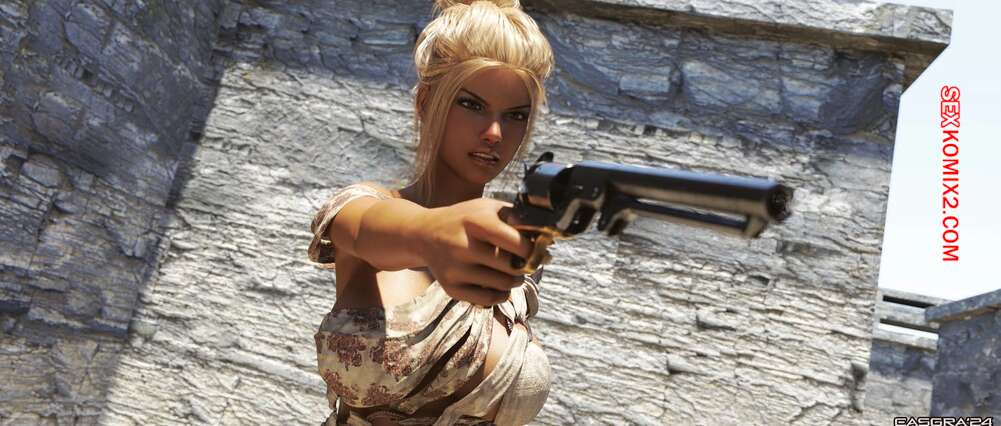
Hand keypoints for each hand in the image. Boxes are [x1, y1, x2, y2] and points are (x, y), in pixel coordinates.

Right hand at [414, 198, 534, 306]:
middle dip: (527, 267)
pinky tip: (500, 284)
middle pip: (512, 267)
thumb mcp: (486, 207)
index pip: (516, 242)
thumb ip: (516, 216)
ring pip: (503, 285)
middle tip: (529, 263)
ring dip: (516, 280)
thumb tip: (548, 235)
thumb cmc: (464, 219)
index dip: (534, 250)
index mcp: (475, 221)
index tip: (541, 251)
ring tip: (514, 271)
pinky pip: (489, 300)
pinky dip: (501, 294)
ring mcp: (455, 269)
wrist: (423, 234)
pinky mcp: (451, 288)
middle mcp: (462, 246)